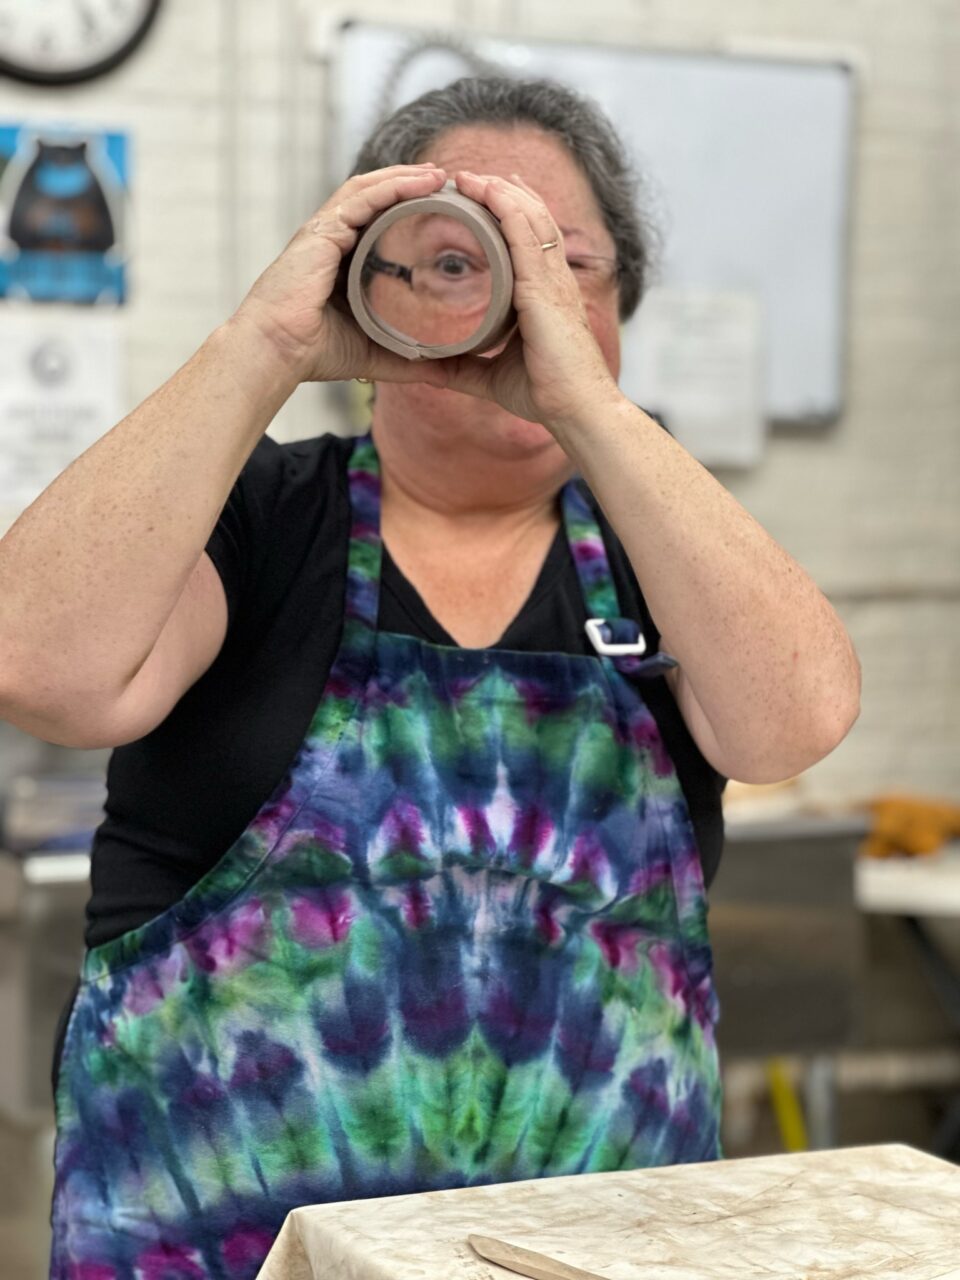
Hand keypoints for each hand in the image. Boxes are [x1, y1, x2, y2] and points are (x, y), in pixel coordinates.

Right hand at [231, 165, 452, 384]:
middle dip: (409, 184)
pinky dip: (392, 185)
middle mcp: (332, 240)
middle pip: (375, 198)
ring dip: (405, 177)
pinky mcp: (322, 230)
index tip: (442, 209)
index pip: (377, 223)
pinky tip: (421, 182)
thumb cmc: (315, 353)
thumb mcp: (377, 354)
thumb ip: (414, 360)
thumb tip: (452, 375)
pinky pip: (362, 197)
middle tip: (447, 182)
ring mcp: (325, 232)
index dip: (406, 209)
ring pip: (369, 189)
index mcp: (341, 262)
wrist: (277, 350)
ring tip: (439, 175)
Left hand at [431, 170, 623, 426]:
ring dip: (499, 190)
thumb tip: (428, 369)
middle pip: (532, 216)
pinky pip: (526, 234)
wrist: (577, 408)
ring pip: (529, 215)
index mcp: (547, 293)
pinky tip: (486, 190)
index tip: (482, 197)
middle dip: (501, 192)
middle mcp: (553, 278)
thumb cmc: (547, 393)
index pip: (532, 238)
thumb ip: (461, 368)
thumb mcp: (493, 376)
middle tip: (466, 178)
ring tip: (468, 176)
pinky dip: (506, 206)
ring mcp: (552, 280)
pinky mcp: (544, 288)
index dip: (511, 212)